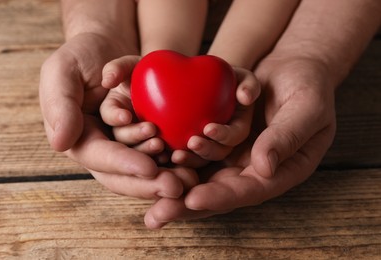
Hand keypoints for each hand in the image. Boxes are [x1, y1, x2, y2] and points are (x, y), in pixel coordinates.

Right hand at [39, 33, 195, 198]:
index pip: (100, 157)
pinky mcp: (140, 135)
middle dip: (148, 184)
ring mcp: (122, 141)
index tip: (149, 170)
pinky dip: (170, 161)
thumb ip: (60, 106)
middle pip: (122, 174)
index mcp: (78, 137)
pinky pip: (154, 154)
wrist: (104, 46)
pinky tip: (189, 164)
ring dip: (163, 174)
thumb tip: (62, 145)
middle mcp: (101, 145)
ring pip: (140, 167)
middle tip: (176, 188)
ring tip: (186, 173)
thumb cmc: (80, 55)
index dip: (124, 165)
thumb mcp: (62, 72)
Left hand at [143, 56, 336, 228]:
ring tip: (153, 182)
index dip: (221, 198)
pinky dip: (180, 156)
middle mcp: (254, 169)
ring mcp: (237, 155)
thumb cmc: (310, 89)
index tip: (193, 200)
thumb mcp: (307, 110)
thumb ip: (287, 137)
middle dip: (187, 204)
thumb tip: (263, 168)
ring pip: (204, 174)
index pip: (249, 191)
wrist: (295, 71)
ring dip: (178, 179)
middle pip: (219, 192)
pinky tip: (156, 157)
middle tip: (157, 215)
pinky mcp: (223, 139)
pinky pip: (199, 152)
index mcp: (280, 171)